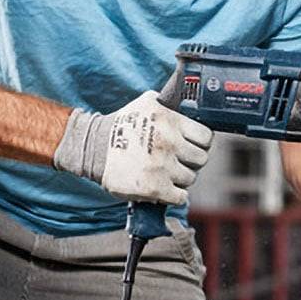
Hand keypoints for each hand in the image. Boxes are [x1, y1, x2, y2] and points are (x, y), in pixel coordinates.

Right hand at [54, 92, 212, 204]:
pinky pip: (180, 197)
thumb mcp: (146, 104)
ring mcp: (163, 167)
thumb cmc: (121, 126)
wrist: (94, 148)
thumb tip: (188, 103)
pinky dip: (175, 195)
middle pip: (201, 159)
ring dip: (181, 178)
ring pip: (190, 178)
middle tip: (179, 161)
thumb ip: (169, 104)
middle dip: (191, 161)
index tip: (194, 146)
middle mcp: (170, 143)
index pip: (206, 137)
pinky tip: (166, 188)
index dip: (201, 143)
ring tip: (167, 173)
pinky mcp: (155, 188)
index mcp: (171, 122)